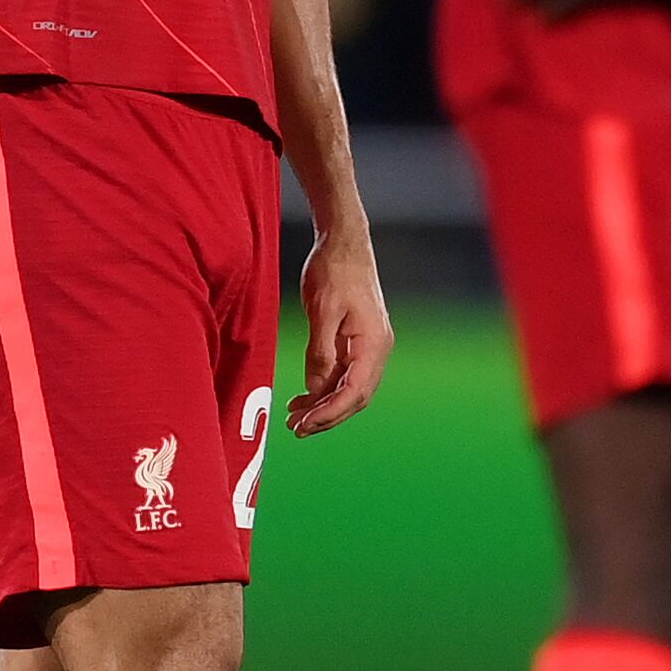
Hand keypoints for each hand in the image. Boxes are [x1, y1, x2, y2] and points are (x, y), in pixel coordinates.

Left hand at [285, 226, 392, 434]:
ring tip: (294, 418)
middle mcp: (376, 349)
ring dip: (323, 405)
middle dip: (326, 416)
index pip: (355, 392)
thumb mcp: (322, 310)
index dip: (329, 413)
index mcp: (374, 343)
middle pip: (355, 397)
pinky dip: (324, 388)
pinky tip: (303, 396)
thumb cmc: (334, 269)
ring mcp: (367, 346)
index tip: (304, 425)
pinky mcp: (355, 341)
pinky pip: (343, 374)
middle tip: (295, 429)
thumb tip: (316, 387)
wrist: (344, 240)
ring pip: (348, 389)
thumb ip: (321, 352)